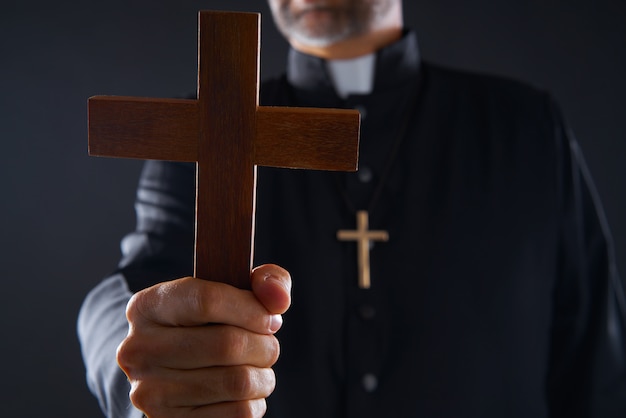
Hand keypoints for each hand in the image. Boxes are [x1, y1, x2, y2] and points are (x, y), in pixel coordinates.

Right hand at [116, 264, 291, 417]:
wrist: (176, 375)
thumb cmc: (211, 325)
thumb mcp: (231, 292)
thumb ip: (264, 280)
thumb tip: (278, 298)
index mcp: (148, 306)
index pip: (207, 300)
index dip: (250, 309)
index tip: (270, 318)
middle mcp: (139, 349)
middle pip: (227, 344)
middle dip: (264, 345)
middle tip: (267, 345)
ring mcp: (150, 392)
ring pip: (238, 382)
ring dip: (263, 376)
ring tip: (257, 368)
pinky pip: (239, 414)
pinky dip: (254, 402)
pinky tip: (242, 393)